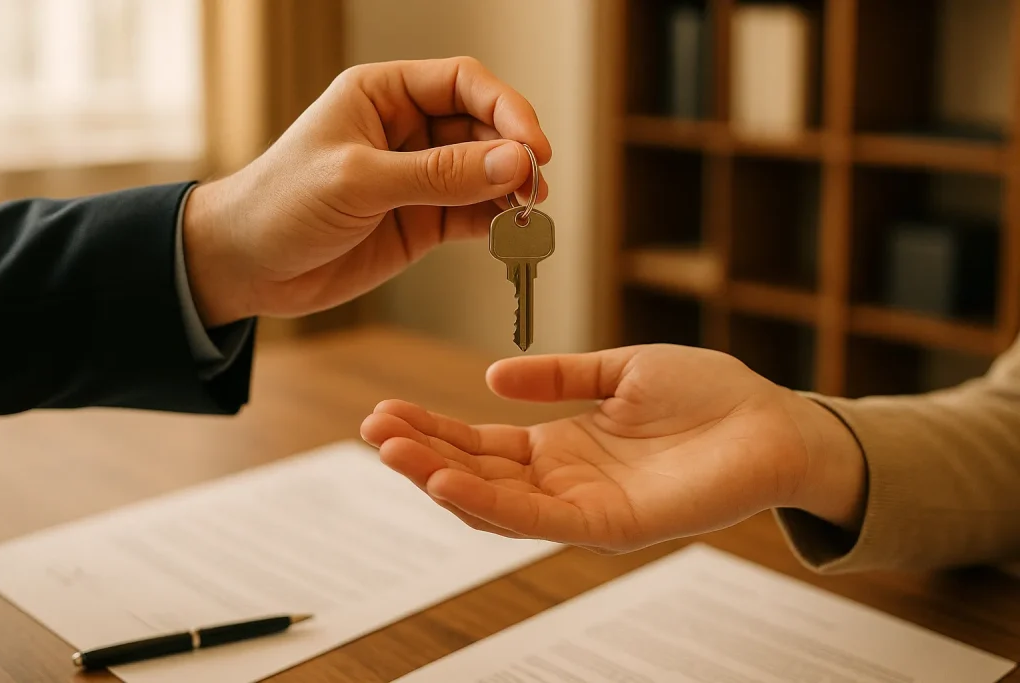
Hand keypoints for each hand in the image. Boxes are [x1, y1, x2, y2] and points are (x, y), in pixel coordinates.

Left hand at [182, 57, 550, 327]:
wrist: (245, 267)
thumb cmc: (279, 204)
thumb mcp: (359, 181)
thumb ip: (438, 174)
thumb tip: (511, 163)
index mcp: (383, 95)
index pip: (463, 83)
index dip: (506, 109)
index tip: (532, 147)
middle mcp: (406, 130)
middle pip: (483, 127)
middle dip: (513, 155)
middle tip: (533, 189)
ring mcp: (417, 177)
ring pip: (485, 173)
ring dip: (511, 191)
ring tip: (528, 214)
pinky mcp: (422, 221)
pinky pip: (473, 214)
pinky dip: (496, 224)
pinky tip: (509, 235)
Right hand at [360, 344, 865, 552]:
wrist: (774, 422)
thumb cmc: (708, 395)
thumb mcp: (619, 369)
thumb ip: (558, 376)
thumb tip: (490, 378)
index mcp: (563, 446)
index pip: (482, 443)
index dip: (433, 428)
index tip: (385, 409)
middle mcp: (564, 481)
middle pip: (476, 473)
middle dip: (420, 452)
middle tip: (371, 428)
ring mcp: (584, 507)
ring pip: (494, 501)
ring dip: (438, 478)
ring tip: (390, 450)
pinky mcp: (611, 526)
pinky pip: (537, 518)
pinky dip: (487, 503)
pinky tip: (444, 479)